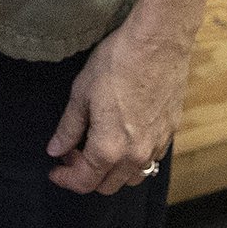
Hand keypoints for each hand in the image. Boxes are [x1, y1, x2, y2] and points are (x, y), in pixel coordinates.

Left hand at [46, 15, 194, 193]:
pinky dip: (133, 158)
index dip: (65, 178)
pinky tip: (124, 135)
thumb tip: (55, 150)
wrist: (159, 41)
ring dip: (112, 171)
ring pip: (131, 177)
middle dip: (86, 175)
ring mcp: (156, 146)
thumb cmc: (117, 62)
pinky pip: (150, 160)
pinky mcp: (170, 133)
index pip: (83, 181)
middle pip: (107, 185)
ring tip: (99, 145)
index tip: (55, 169)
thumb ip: (68, 128)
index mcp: (109, 149)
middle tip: (74, 151)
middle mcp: (135, 156)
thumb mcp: (81, 93)